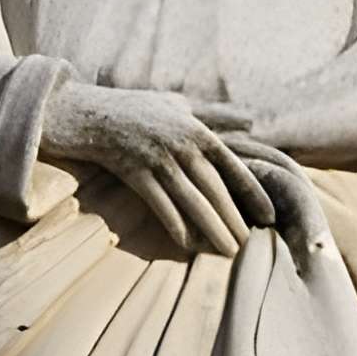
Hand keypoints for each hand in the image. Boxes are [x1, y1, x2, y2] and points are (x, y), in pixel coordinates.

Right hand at [40, 80, 274, 256]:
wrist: (86, 113)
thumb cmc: (136, 108)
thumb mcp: (178, 104)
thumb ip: (216, 113)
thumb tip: (252, 119)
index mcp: (196, 130)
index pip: (232, 166)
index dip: (252, 192)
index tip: (270, 216)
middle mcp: (181, 144)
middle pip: (215, 188)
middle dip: (234, 218)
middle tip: (250, 245)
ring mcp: (157, 158)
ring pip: (191, 200)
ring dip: (212, 229)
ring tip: (228, 251)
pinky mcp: (133, 171)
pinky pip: (159, 203)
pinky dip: (175, 225)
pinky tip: (188, 246)